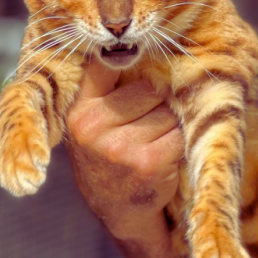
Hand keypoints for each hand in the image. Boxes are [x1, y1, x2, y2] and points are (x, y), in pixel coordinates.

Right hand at [65, 59, 190, 257]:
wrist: (115, 208)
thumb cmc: (107, 157)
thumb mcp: (91, 124)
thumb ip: (106, 91)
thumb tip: (141, 49)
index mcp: (77, 110)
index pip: (106, 65)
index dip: (128, 60)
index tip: (137, 53)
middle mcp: (92, 126)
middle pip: (149, 88)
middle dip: (156, 103)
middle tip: (144, 124)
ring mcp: (120, 146)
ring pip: (168, 111)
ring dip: (169, 124)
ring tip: (151, 142)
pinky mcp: (149, 163)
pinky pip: (180, 133)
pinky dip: (179, 141)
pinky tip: (163, 155)